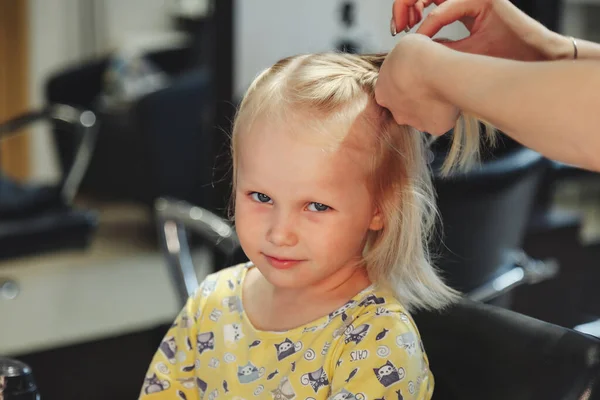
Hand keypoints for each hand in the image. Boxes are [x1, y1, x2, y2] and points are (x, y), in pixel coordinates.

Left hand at [375, 34, 458, 134]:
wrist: (439, 72)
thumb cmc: (419, 55)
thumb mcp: (402, 48)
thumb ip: (401, 61)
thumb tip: (408, 61)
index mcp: (382, 92)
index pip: (392, 90)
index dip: (406, 81)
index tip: (418, 73)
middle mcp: (395, 112)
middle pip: (405, 106)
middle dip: (416, 98)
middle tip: (431, 82)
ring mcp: (414, 122)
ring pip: (422, 116)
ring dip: (430, 106)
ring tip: (443, 89)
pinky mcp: (433, 128)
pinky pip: (440, 121)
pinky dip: (445, 113)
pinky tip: (452, 99)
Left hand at [391, 0, 571, 60]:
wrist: (532, 65)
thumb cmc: (501, 64)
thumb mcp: (459, 56)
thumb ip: (438, 48)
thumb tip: (409, 51)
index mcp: (462, 7)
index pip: (427, 1)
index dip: (408, 12)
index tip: (397, 31)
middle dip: (405, 4)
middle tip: (397, 26)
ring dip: (414, 6)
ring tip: (406, 27)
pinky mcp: (486, 0)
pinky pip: (449, 6)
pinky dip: (432, 21)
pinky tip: (424, 35)